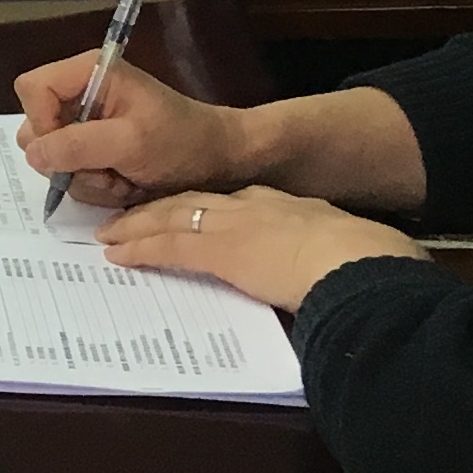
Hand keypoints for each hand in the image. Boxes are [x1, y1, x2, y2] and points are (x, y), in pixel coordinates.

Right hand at [11, 51, 259, 207]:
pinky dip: (95, 185)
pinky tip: (124, 182)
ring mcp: (83, 124)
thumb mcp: (131, 142)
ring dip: (86, 177)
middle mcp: (79, 94)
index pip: (32, 90)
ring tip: (122, 176)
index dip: (41, 120)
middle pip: (36, 127)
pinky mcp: (91, 149)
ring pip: (51, 158)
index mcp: (87, 72)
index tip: (70, 148)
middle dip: (69, 158)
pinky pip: (70, 173)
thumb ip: (78, 145)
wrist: (218, 162)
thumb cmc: (181, 141)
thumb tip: (32, 154)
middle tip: (106, 167)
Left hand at [100, 189, 422, 314]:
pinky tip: (117, 253)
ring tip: (110, 233)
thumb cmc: (362, 262)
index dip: (200, 206)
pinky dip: (139, 248)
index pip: (229, 202)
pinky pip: (166, 246)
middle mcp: (251, 207)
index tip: (182, 212)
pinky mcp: (216, 250)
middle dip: (158, 210)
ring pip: (170, 218)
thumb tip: (327, 271)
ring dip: (137, 226)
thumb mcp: (341, 250)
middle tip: (128, 218)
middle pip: (192, 202)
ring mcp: (231, 225)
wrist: (356, 262)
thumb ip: (322, 255)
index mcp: (284, 207)